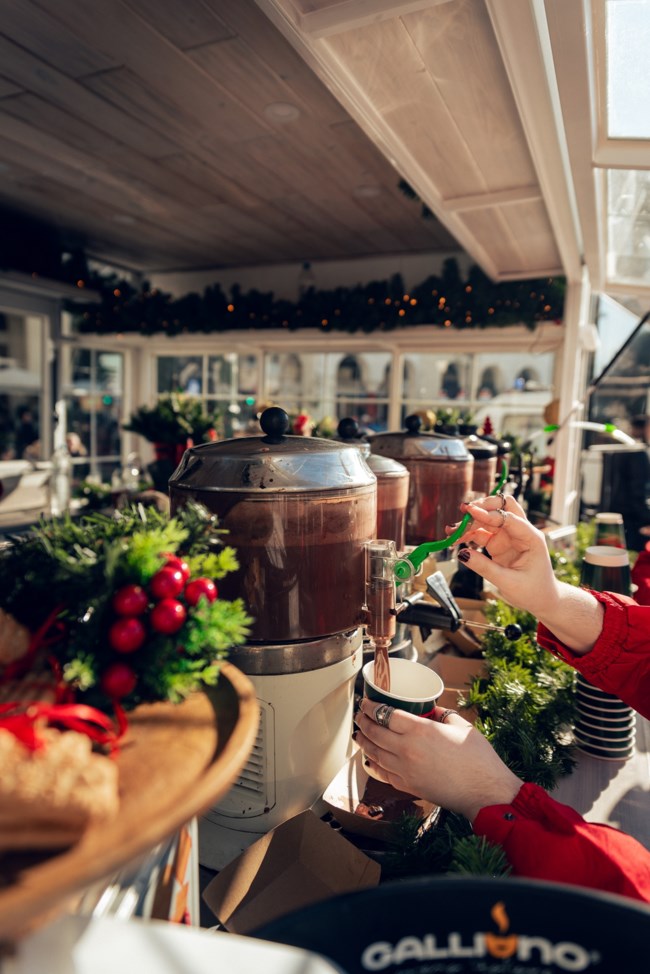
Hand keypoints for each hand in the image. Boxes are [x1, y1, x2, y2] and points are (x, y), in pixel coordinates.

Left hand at [355, 699, 521, 821]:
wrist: (485, 792)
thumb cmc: (478, 758)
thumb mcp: (460, 725)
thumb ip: (442, 714)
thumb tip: (430, 709)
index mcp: (420, 730)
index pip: (386, 714)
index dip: (371, 706)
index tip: (365, 702)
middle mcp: (407, 749)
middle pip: (375, 733)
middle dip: (363, 722)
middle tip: (359, 715)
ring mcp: (405, 770)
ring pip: (375, 753)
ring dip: (364, 742)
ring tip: (359, 734)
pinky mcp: (408, 787)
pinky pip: (383, 773)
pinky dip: (374, 764)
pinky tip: (371, 758)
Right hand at [446, 494, 603, 654]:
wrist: (542, 600)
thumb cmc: (534, 591)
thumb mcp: (509, 582)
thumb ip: (485, 567)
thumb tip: (462, 554)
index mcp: (531, 538)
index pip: (509, 517)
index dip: (489, 514)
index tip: (470, 512)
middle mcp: (520, 532)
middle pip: (502, 507)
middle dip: (483, 506)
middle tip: (464, 512)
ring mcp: (509, 536)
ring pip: (488, 519)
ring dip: (471, 522)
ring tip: (452, 531)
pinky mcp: (499, 543)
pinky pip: (482, 533)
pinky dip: (469, 534)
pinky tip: (456, 539)